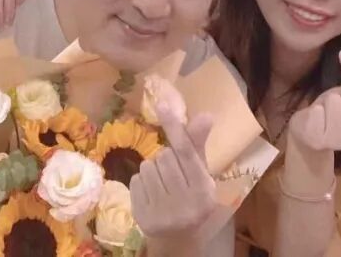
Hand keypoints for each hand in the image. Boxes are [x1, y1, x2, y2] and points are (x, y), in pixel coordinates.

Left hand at [131, 101, 216, 248]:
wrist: (177, 236)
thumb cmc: (191, 197)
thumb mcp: (200, 173)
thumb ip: (197, 146)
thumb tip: (206, 114)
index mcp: (203, 191)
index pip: (186, 152)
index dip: (175, 128)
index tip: (162, 105)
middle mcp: (185, 203)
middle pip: (164, 156)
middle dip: (166, 159)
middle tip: (173, 174)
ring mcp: (162, 212)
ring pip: (147, 166)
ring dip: (152, 170)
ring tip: (162, 184)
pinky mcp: (142, 215)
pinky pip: (135, 180)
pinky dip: (140, 182)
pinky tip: (152, 194)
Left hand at [288, 51, 340, 153]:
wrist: (308, 135)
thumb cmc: (332, 112)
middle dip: (338, 94)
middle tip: (332, 106)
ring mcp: (339, 142)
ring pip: (334, 101)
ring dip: (325, 102)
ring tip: (323, 113)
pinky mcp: (318, 141)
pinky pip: (317, 111)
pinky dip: (313, 110)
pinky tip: (313, 121)